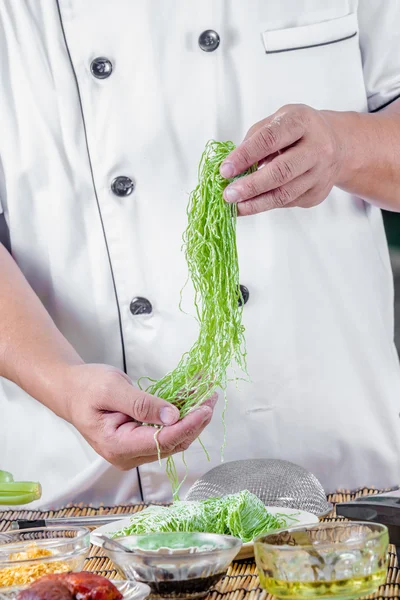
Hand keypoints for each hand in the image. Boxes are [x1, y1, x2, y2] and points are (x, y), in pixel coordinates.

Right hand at [57, 364, 216, 469]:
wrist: (71, 390)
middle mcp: (128, 454)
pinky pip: (166, 430)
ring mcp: (134, 449)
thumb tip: (173, 415)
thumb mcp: (112, 389)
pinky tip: (193, 398)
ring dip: (192, 417)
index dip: (188, 425)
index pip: (162, 441)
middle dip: (195, 420)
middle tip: (212, 396)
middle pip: (172, 442)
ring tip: (207, 395)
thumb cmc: (86, 387)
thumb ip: (141, 404)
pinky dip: (181, 415)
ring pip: (173, 438)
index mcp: (118, 446)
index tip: (205, 409)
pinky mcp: (140, 440)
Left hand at [220, 104, 344, 215]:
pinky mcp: (317, 194)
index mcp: (302, 122)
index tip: (224, 170)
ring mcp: (320, 173)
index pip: (270, 139)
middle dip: (251, 186)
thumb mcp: (278, 121)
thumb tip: (231, 168)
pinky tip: (251, 204)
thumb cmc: (298, 131)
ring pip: (284, 194)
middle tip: (228, 194)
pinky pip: (287, 202)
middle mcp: (317, 148)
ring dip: (255, 203)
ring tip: (235, 206)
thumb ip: (254, 140)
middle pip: (281, 172)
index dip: (245, 156)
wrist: (338, 145)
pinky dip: (266, 204)